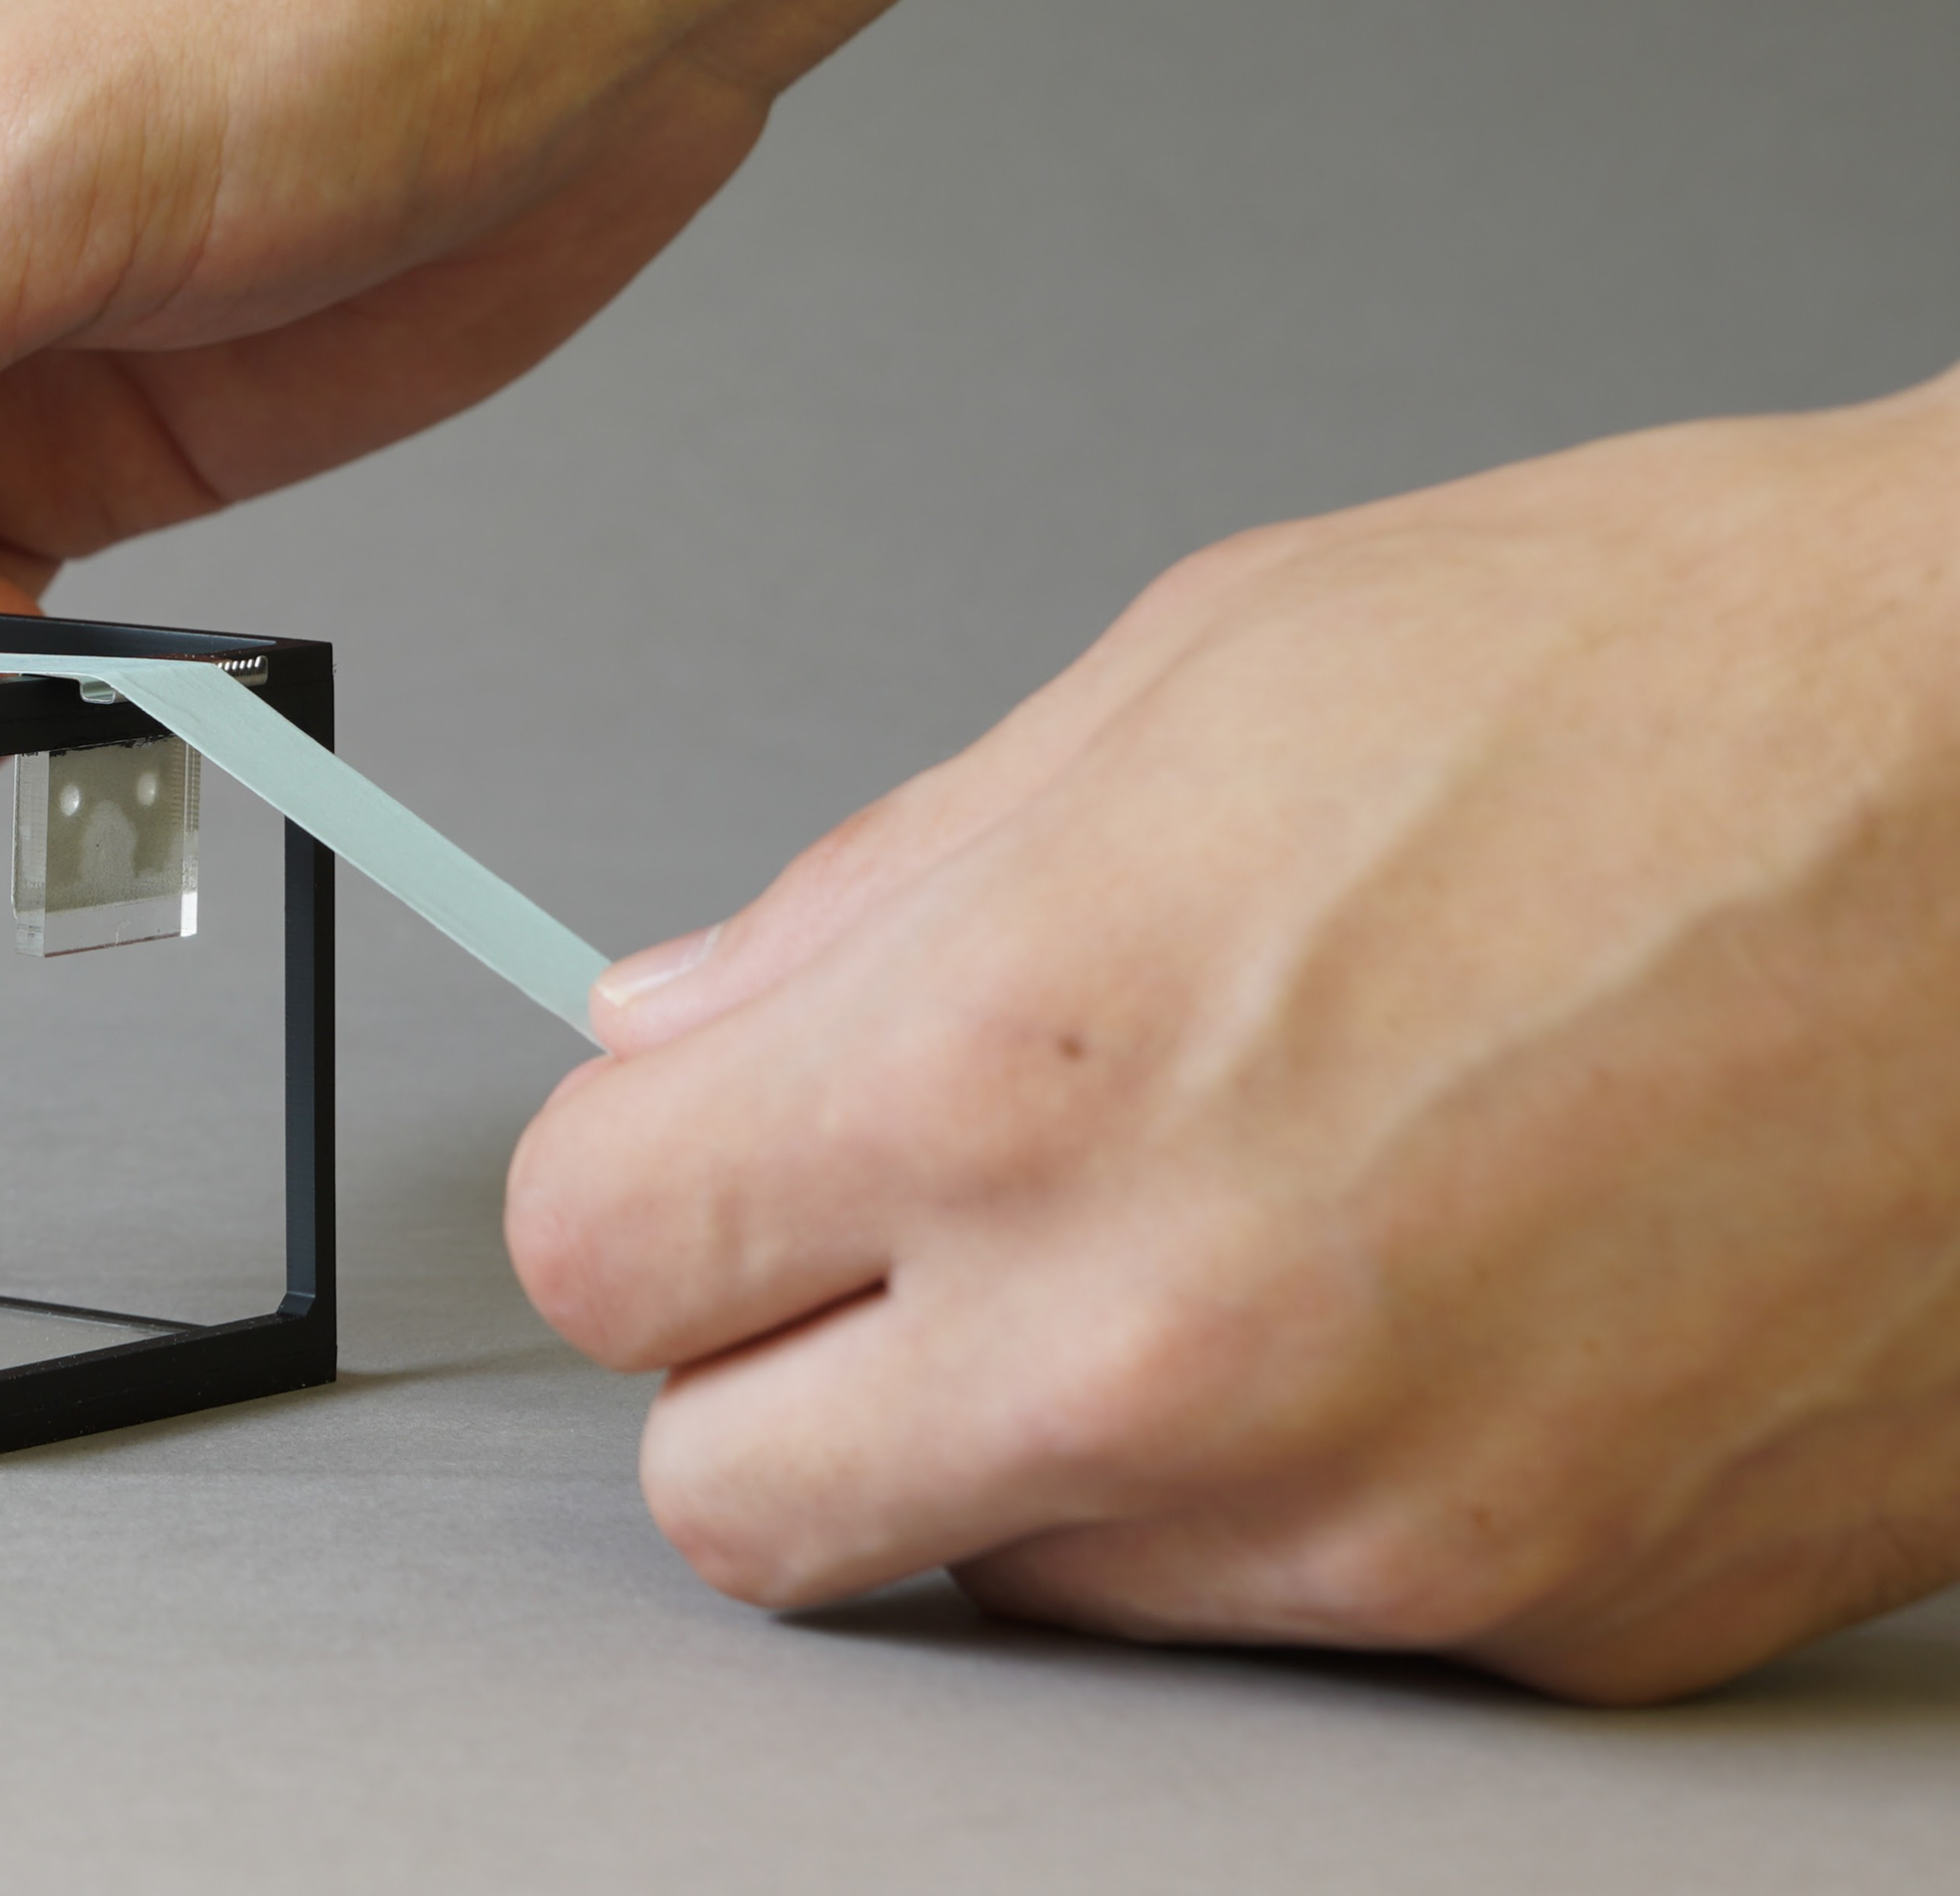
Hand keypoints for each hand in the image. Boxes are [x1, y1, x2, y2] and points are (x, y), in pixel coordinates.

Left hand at [505, 375, 1959, 1702]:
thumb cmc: (1689, 680)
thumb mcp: (1197, 674)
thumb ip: (881, 893)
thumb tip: (688, 1021)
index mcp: (1021, 1071)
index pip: (602, 1257)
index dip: (634, 1193)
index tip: (690, 1158)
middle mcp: (1171, 1345)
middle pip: (738, 1506)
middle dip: (764, 1375)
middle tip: (876, 1245)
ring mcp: (1379, 1521)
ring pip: (1012, 1573)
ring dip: (1031, 1436)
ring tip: (1217, 1217)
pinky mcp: (1567, 1617)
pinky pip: (1288, 1608)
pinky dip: (1284, 1486)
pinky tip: (1413, 1290)